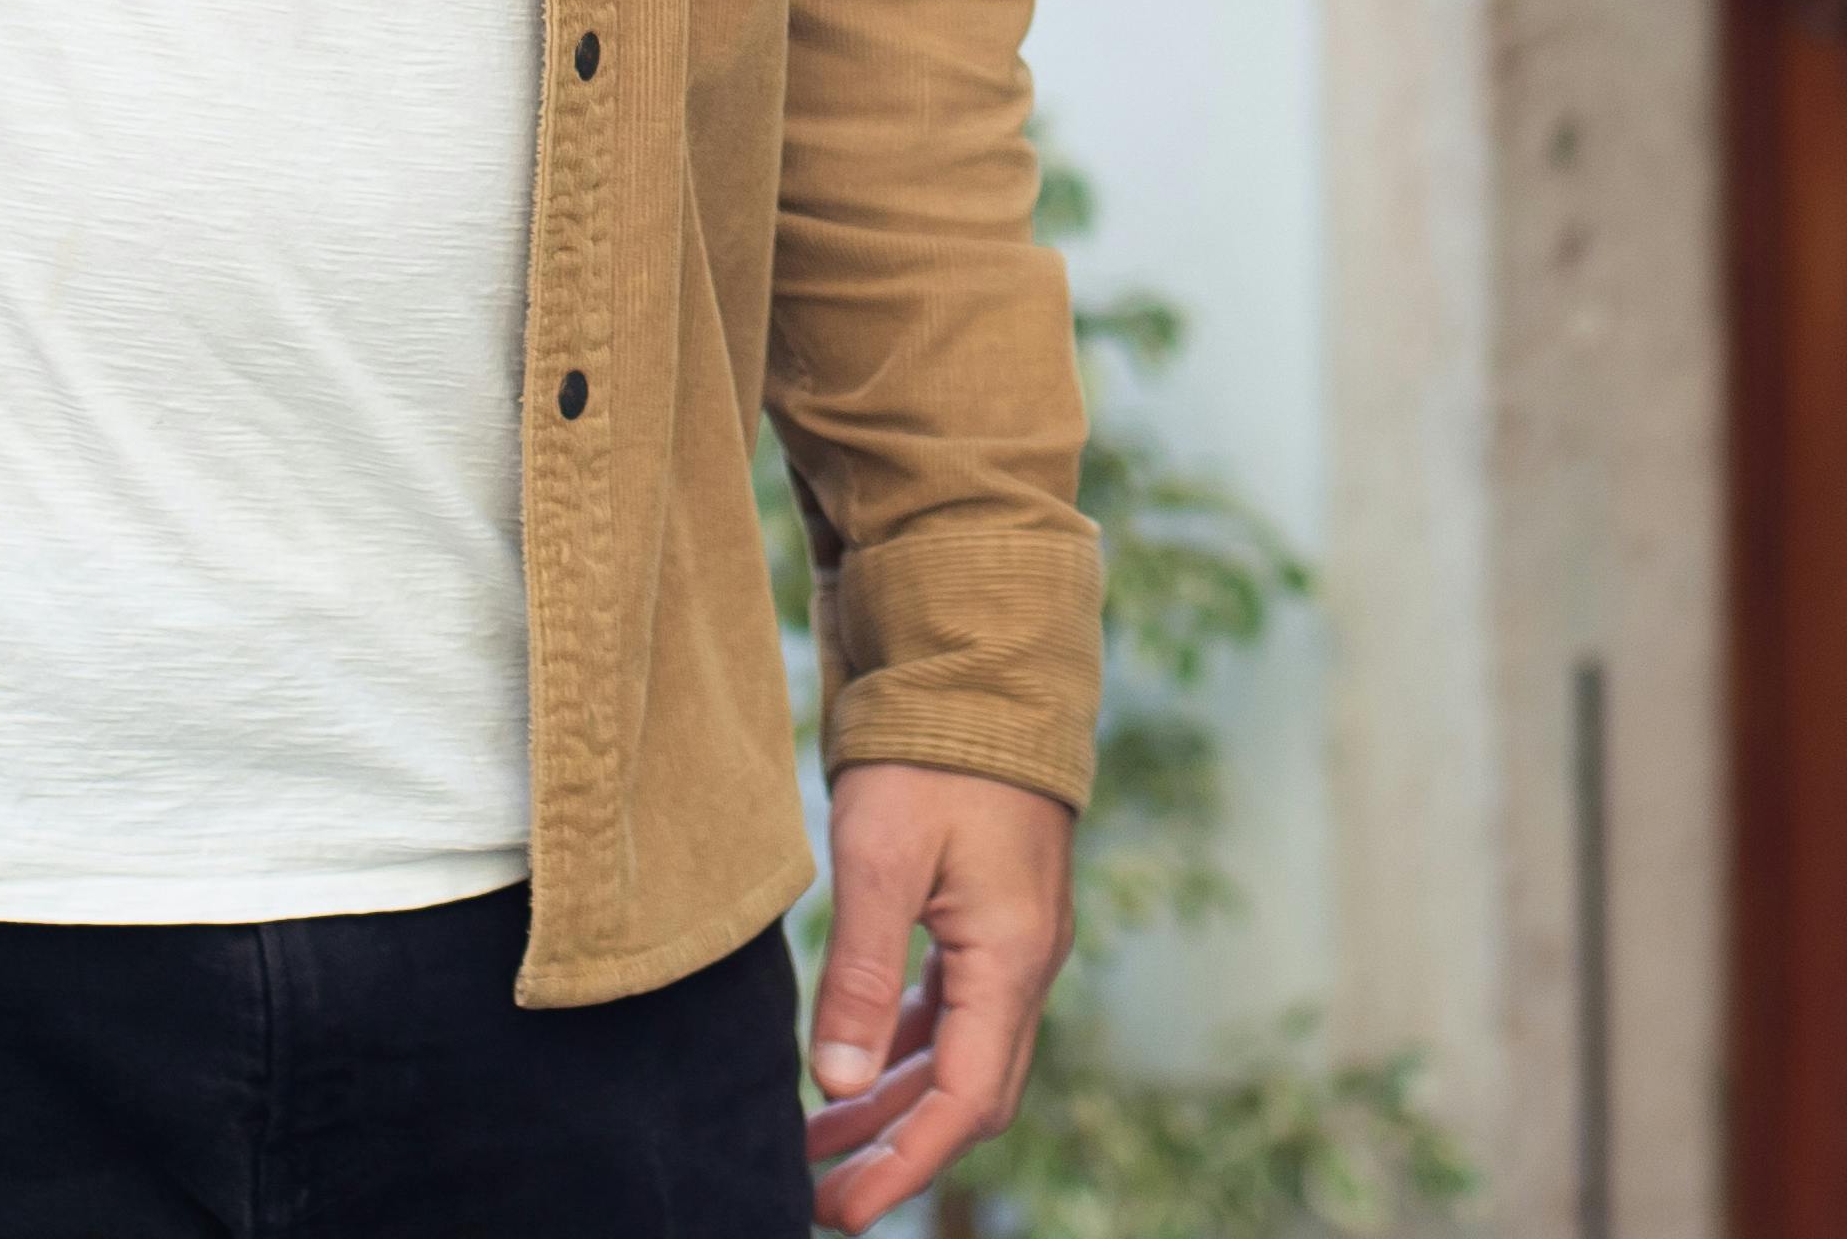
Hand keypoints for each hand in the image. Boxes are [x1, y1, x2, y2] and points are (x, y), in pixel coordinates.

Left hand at [801, 759, 1070, 1227]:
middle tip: (821, 1194)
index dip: (903, 1166)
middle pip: (971, 1094)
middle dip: (898, 1151)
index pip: (962, 1102)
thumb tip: (836, 1081)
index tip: (840, 1213)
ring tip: (819, 1140)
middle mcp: (1027, 962)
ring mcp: (1016, 940)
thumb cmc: (933, 753)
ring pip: (963, 1055)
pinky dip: (906, 1050)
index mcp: (1011, 959)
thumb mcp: (883, 860)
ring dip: (897, 1104)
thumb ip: (861, 973)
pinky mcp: (995, 916)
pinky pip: (957, 1011)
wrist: (985, 663)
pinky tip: (856, 1063)